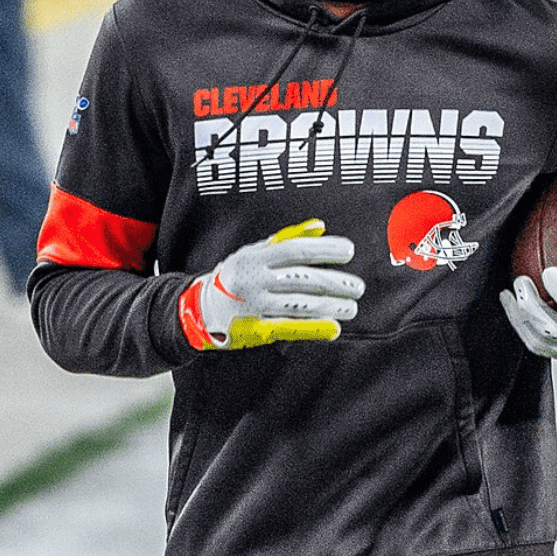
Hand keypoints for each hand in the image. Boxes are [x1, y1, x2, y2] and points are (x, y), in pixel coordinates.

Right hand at [179, 219, 362, 350]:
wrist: (199, 309)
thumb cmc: (235, 275)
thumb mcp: (255, 251)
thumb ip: (287, 238)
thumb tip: (320, 226)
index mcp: (256, 256)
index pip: (296, 250)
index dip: (324, 250)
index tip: (349, 251)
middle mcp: (255, 279)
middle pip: (302, 279)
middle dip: (334, 282)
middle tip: (358, 286)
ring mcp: (255, 305)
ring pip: (300, 304)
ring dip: (330, 306)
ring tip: (352, 307)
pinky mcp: (256, 329)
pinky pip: (289, 327)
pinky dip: (313, 328)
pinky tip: (333, 327)